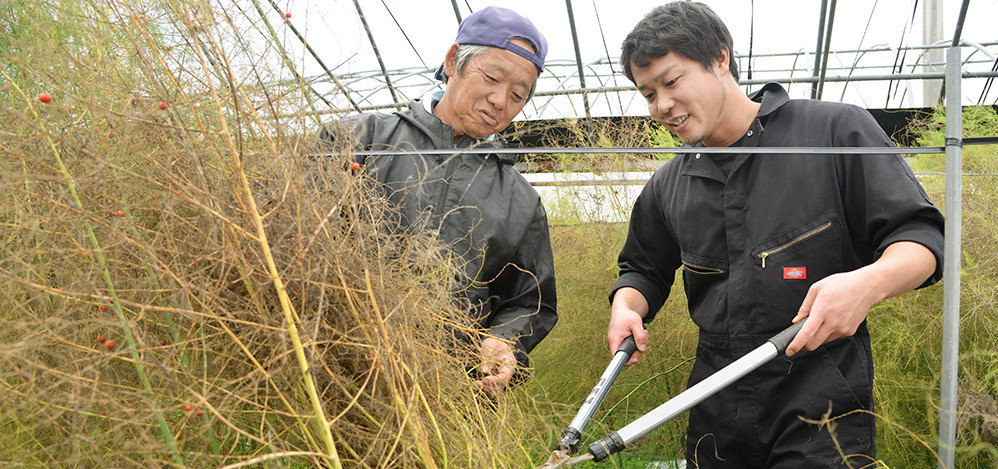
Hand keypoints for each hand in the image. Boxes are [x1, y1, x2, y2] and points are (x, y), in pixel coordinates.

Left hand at [474, 337, 515, 394]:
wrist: (495, 344)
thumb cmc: (494, 343)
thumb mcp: (491, 345)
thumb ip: (488, 357)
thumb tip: (484, 371)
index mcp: (510, 364)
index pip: (504, 376)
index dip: (495, 380)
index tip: (485, 379)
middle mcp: (506, 373)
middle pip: (500, 385)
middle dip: (489, 386)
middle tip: (477, 383)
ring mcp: (500, 377)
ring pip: (495, 389)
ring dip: (485, 389)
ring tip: (475, 384)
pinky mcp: (494, 380)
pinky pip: (490, 387)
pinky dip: (483, 388)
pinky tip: (475, 384)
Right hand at [608, 288, 649, 365]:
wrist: (621, 312)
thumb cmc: (627, 316)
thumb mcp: (636, 323)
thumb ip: (640, 336)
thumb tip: (642, 349)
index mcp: (614, 339)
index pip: (616, 357)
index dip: (626, 361)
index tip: (635, 359)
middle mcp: (613, 344)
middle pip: (627, 356)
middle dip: (638, 349)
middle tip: (645, 336)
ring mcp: (616, 345)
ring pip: (630, 353)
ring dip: (639, 345)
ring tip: (643, 333)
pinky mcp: (620, 344)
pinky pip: (630, 349)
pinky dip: (637, 344)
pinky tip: (640, 335)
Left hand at [786, 241, 936, 355]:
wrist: (866, 287)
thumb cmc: (841, 284)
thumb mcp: (817, 289)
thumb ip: (805, 306)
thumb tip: (796, 321)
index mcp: (822, 311)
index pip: (806, 333)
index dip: (796, 344)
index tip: (789, 351)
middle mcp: (833, 322)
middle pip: (813, 344)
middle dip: (803, 345)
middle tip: (798, 340)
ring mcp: (842, 328)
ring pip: (823, 341)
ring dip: (815, 338)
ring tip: (818, 323)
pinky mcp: (849, 332)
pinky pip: (833, 337)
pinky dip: (827, 333)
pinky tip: (830, 321)